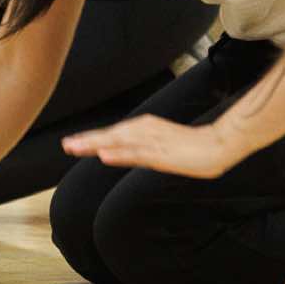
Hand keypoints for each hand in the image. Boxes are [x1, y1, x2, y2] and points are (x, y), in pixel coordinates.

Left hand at [63, 115, 241, 178]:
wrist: (219, 143)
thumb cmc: (194, 145)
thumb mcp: (164, 145)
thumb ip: (145, 148)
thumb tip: (128, 152)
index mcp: (146, 128)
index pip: (114, 134)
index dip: (92, 138)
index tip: (72, 142)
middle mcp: (145, 130)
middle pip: (111, 136)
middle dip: (87, 141)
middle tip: (65, 145)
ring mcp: (153, 141)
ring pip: (118, 142)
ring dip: (95, 145)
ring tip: (75, 148)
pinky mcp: (162, 153)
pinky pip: (136, 153)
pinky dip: (119, 154)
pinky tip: (103, 156)